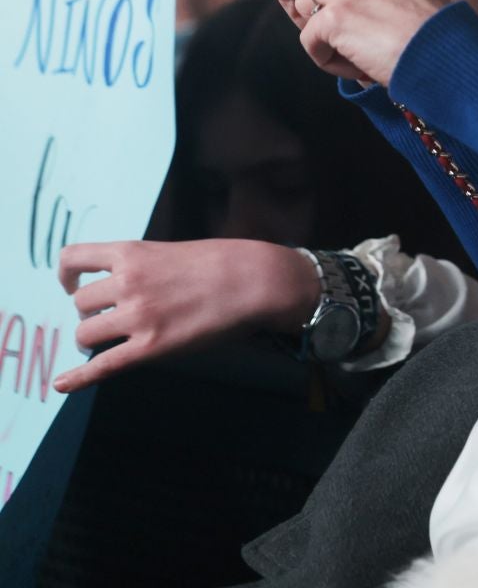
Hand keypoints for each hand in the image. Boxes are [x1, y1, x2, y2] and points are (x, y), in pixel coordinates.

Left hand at [52, 240, 318, 391]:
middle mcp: (128, 283)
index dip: (65, 274)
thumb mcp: (171, 251)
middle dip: (91, 312)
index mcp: (132, 254)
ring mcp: (138, 316)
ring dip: (92, 337)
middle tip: (110, 317)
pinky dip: (77, 377)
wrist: (256, 281)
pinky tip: (61, 385)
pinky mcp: (151, 347)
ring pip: (85, 332)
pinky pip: (102, 365)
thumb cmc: (223, 262)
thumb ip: (141, 265)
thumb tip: (119, 286)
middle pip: (80, 303)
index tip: (70, 285)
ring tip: (109, 339)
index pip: (73, 258)